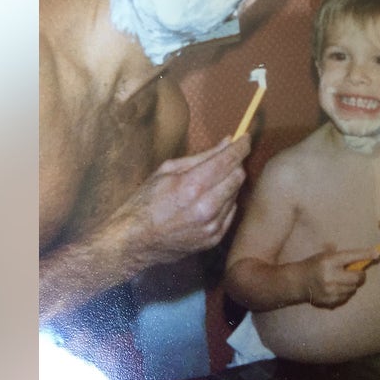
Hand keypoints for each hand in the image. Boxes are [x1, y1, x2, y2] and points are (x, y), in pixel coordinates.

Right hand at [118, 136, 250, 266]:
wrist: (134, 241)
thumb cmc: (145, 202)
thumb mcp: (167, 170)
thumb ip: (201, 157)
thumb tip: (227, 142)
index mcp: (192, 186)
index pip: (228, 160)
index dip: (241, 146)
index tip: (245, 138)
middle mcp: (206, 207)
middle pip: (238, 177)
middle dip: (235, 164)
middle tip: (224, 160)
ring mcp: (211, 226)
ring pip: (236, 194)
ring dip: (228, 184)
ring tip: (208, 184)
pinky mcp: (213, 238)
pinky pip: (230, 212)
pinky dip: (224, 203)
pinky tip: (207, 201)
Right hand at [297, 244, 377, 308]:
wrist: (297, 283)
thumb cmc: (313, 265)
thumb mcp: (324, 255)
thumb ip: (341, 256)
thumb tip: (365, 254)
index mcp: (329, 261)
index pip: (352, 256)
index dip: (365, 255)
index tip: (376, 253)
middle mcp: (330, 276)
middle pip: (357, 277)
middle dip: (360, 274)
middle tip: (357, 273)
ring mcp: (330, 290)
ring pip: (353, 288)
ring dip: (352, 284)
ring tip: (342, 280)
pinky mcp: (330, 301)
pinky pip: (346, 297)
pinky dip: (345, 292)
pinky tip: (336, 288)